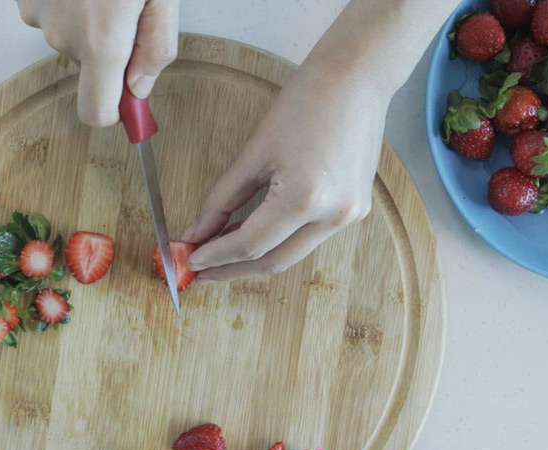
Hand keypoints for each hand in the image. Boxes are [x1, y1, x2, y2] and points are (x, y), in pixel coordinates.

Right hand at [17, 0, 178, 126]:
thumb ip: (156, 47)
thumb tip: (141, 87)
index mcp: (101, 40)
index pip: (96, 112)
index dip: (115, 110)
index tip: (130, 99)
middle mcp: (63, 34)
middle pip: (90, 67)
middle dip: (110, 46)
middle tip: (127, 8)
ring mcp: (39, 14)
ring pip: (72, 36)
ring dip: (89, 20)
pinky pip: (53, 13)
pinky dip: (69, 2)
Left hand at [181, 58, 385, 281]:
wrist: (357, 78)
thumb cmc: (306, 102)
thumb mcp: (255, 152)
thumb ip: (222, 199)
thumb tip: (197, 231)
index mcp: (304, 197)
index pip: (250, 245)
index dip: (215, 256)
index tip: (190, 261)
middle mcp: (332, 215)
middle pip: (273, 262)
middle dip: (233, 270)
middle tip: (201, 272)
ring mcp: (349, 217)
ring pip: (292, 255)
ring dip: (256, 258)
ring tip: (221, 256)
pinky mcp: (356, 212)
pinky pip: (310, 238)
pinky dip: (280, 241)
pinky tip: (255, 237)